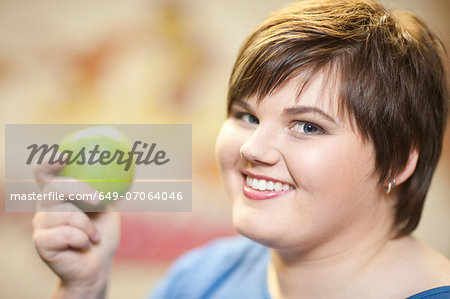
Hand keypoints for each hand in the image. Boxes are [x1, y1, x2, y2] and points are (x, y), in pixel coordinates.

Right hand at [32, 162, 119, 297]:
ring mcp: (40, 225)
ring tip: (93, 236)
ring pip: (65, 213)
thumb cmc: (102, 236)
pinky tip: (84, 245)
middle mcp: (45, 208)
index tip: (66, 155)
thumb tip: (122, 167)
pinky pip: (65, 233)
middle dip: (79, 190)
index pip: (46, 175)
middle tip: (99, 201)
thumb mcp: (108, 209)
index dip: (50, 162)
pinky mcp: (40, 242)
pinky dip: (82, 239)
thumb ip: (106, 189)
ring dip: (88, 226)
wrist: (98, 266)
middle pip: (54, 188)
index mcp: (59, 197)